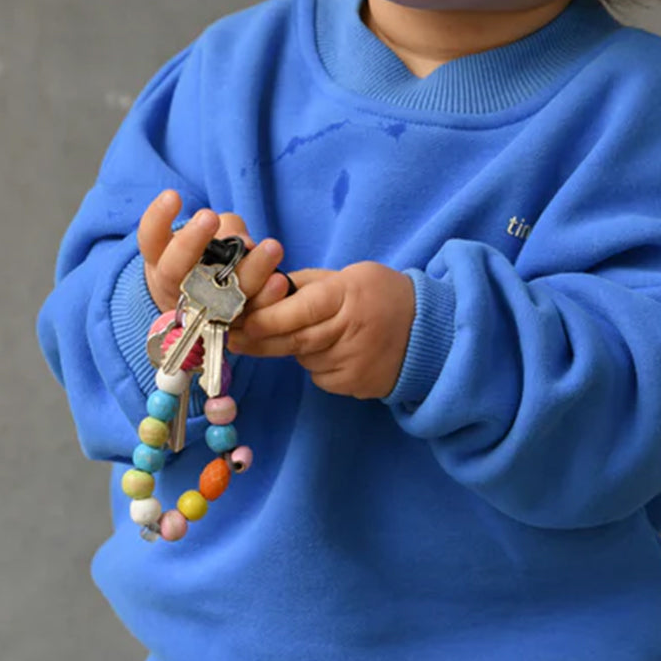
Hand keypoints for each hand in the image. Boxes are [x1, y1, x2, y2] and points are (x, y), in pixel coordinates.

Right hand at [137, 191, 291, 316]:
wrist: (204, 308)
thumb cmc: (206, 259)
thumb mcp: (210, 236)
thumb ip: (226, 229)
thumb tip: (246, 244)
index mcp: (160, 260)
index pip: (150, 238)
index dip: (158, 218)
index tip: (173, 196)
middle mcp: (173, 288)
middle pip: (174, 270)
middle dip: (191, 243)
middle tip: (208, 217)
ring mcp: (199, 312)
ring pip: (215, 297)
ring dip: (247, 272)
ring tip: (272, 247)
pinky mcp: (227, 328)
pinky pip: (244, 317)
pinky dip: (264, 299)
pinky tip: (280, 282)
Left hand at [227, 262, 415, 399]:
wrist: (428, 334)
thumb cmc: (382, 296)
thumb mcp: (349, 275)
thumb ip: (308, 284)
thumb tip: (264, 291)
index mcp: (347, 296)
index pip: (299, 310)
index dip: (267, 318)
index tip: (239, 320)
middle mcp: (349, 331)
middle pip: (293, 340)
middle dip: (258, 339)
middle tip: (232, 337)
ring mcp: (352, 363)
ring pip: (302, 358)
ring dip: (292, 348)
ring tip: (312, 333)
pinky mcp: (353, 385)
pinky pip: (318, 375)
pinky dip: (315, 363)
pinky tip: (334, 351)